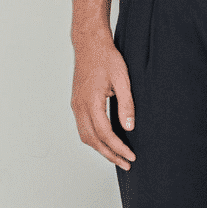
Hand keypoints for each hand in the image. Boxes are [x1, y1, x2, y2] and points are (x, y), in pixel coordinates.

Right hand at [71, 28, 136, 169]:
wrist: (89, 44)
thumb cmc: (107, 58)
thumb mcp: (122, 79)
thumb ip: (126, 104)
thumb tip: (130, 128)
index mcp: (91, 101)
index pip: (104, 133)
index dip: (118, 148)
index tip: (131, 156)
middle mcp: (79, 106)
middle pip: (93, 140)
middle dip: (110, 154)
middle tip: (127, 163)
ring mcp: (76, 105)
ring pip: (85, 136)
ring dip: (101, 149)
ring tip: (117, 157)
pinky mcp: (76, 103)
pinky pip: (83, 128)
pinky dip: (94, 139)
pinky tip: (106, 142)